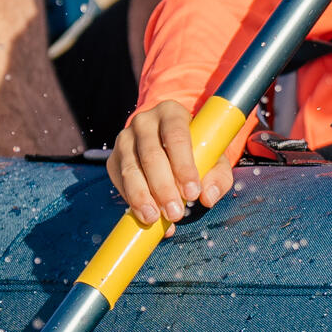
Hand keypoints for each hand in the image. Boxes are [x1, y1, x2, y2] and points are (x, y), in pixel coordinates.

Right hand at [107, 97, 234, 224]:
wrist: (167, 143)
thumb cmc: (195, 149)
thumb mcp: (213, 158)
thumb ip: (217, 176)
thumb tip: (208, 197)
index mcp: (171, 113)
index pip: (176, 135)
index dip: (183, 165)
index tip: (192, 192)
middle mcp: (144, 122)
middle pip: (151, 155)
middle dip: (163, 187)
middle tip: (175, 213)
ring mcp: (125, 140)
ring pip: (131, 170)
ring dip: (142, 197)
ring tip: (155, 219)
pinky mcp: (114, 159)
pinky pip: (120, 182)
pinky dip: (131, 201)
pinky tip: (144, 216)